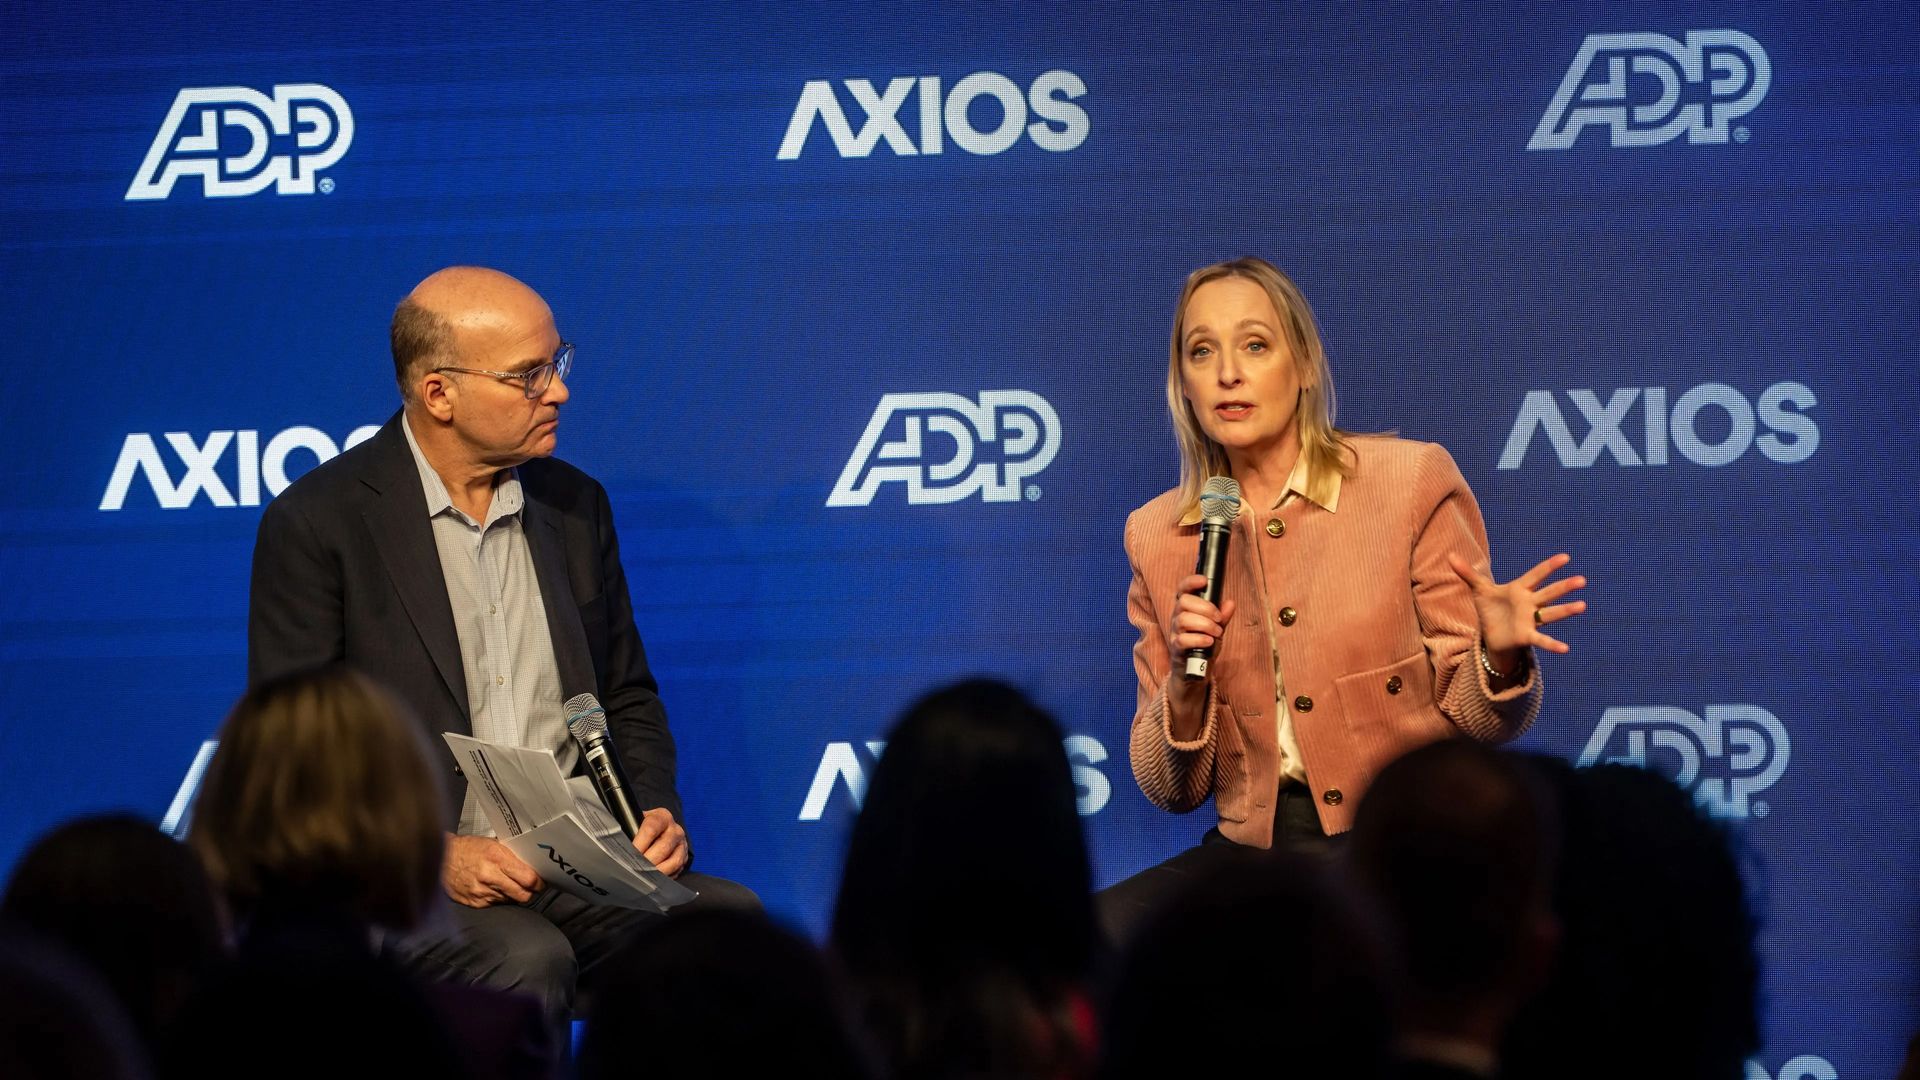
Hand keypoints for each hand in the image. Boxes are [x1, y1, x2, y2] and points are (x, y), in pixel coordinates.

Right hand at [443, 834, 542, 907]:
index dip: (538, 883)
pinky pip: (496, 904)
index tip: (541, 882)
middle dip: (530, 892)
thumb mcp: (491, 844)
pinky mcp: (475, 903)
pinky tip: (493, 888)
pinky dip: (498, 898)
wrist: (439, 859)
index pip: (528, 878)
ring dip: (513, 895)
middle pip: (523, 895)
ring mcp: (482, 892)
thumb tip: (531, 866)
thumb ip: (511, 856)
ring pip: (510, 900)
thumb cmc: (466, 849)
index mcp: (497, 858)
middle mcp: (490, 876)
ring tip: (507, 884)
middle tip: (531, 888)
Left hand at [632, 807, 688, 877]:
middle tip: (635, 869)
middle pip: (663, 847)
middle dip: (647, 861)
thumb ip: (630, 830)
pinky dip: (665, 876)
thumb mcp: (637, 823)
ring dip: (657, 871)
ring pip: (673, 861)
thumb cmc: (644, 829)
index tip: (629, 854)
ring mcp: (682, 844)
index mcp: (662, 817)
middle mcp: (675, 829)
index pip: (651, 828)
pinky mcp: (684, 857)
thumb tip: (618, 844)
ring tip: (645, 876)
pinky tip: (654, 877)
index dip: (639, 843)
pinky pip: (677, 870)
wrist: (661, 831)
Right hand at [1165, 573, 1237, 735]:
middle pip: (1183, 602)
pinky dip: (1199, 639)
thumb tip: (1230, 602)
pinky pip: (1182, 639)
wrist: (1196, 673)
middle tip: (1219, 619)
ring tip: (1217, 633)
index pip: (1182, 590)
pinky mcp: (1175, 649)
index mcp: (1186, 610)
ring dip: (1204, 624)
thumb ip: (1223, 617)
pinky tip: (1209, 642)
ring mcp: (1174, 633)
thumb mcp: (1217, 630)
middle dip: (1205, 608)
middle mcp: (1177, 618)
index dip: (1190, 582)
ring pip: (1183, 619)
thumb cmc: (1204, 647)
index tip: (1204, 581)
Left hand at [1447, 551, 1587, 671]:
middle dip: (1564, 587)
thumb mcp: (1478, 590)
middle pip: (1549, 593)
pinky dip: (1552, 644)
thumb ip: (1467, 573)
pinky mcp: (1526, 636)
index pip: (1536, 575)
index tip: (1565, 558)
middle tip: (1582, 580)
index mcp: (1519, 589)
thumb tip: (1450, 556)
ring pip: (1551, 613)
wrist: (1490, 633)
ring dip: (1566, 610)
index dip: (1549, 567)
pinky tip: (1565, 649)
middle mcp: (1529, 603)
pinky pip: (1541, 639)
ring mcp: (1530, 620)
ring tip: (1582, 606)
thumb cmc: (1490, 609)